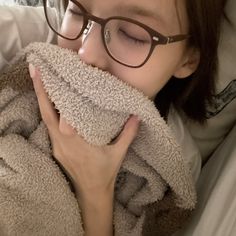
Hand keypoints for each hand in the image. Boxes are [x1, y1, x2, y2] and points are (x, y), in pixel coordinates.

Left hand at [29, 64, 139, 198]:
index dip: (53, 99)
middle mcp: (63, 143)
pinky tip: (49, 101)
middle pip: (47, 115)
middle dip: (40, 92)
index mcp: (77, 143)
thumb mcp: (118, 154)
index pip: (61, 119)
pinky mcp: (55, 148)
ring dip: (42, 100)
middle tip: (37, 70)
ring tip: (41, 80)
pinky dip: (47, 112)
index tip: (50, 80)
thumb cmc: (105, 173)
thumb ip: (128, 134)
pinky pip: (48, 127)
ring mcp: (56, 147)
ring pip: (45, 120)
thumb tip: (137, 115)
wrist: (91, 193)